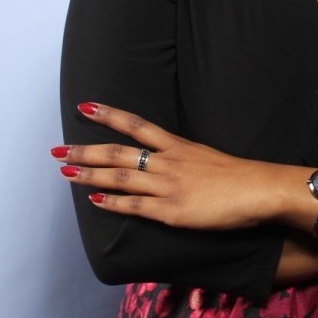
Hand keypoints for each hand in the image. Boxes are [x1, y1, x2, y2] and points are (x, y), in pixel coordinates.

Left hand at [52, 103, 276, 230]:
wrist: (259, 190)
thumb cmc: (240, 176)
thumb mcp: (207, 158)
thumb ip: (183, 159)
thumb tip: (166, 161)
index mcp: (178, 145)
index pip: (136, 124)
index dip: (109, 114)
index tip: (85, 106)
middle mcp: (168, 161)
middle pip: (119, 150)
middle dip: (86, 148)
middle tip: (57, 148)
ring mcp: (168, 186)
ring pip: (120, 175)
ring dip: (89, 172)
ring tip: (64, 169)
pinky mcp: (172, 212)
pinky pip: (135, 205)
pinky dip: (111, 201)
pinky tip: (93, 199)